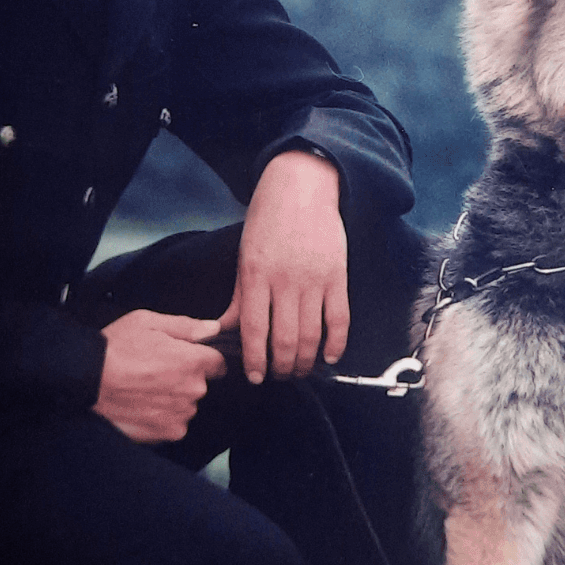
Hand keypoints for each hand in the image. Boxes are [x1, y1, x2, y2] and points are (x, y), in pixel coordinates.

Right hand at [95, 310, 226, 442]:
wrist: (85, 381)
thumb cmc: (114, 349)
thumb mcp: (148, 322)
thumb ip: (186, 326)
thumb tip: (213, 329)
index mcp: (191, 361)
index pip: (218, 363)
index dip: (204, 359)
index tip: (188, 360)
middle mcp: (191, 390)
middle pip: (200, 384)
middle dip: (184, 378)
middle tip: (156, 372)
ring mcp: (180, 414)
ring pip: (186, 405)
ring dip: (174, 399)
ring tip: (145, 389)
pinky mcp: (166, 433)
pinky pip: (174, 424)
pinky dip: (163, 417)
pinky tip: (143, 405)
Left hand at [220, 149, 348, 383]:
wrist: (301, 187)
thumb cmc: (268, 221)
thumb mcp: (244, 256)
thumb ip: (239, 298)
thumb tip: (224, 332)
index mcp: (256, 274)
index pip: (255, 330)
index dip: (255, 361)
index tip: (256, 377)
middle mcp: (285, 280)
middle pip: (286, 340)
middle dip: (282, 368)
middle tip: (279, 375)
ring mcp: (314, 279)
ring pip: (312, 336)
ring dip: (306, 362)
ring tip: (300, 370)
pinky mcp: (337, 276)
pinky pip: (340, 319)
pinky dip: (336, 344)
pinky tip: (328, 357)